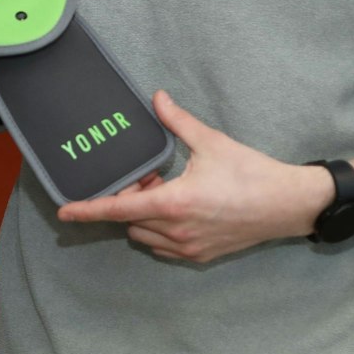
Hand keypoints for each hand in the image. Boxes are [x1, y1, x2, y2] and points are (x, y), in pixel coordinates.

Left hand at [56, 91, 334, 262]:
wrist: (290, 205)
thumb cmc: (252, 173)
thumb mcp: (211, 142)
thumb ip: (177, 121)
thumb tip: (157, 97)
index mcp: (174, 204)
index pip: (119, 209)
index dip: (88, 210)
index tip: (64, 213)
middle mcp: (177, 231)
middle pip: (129, 220)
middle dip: (128, 199)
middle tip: (149, 176)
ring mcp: (189, 247)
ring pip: (144, 235)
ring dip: (143, 216)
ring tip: (165, 190)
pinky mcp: (201, 255)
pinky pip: (164, 247)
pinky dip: (159, 230)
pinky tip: (177, 208)